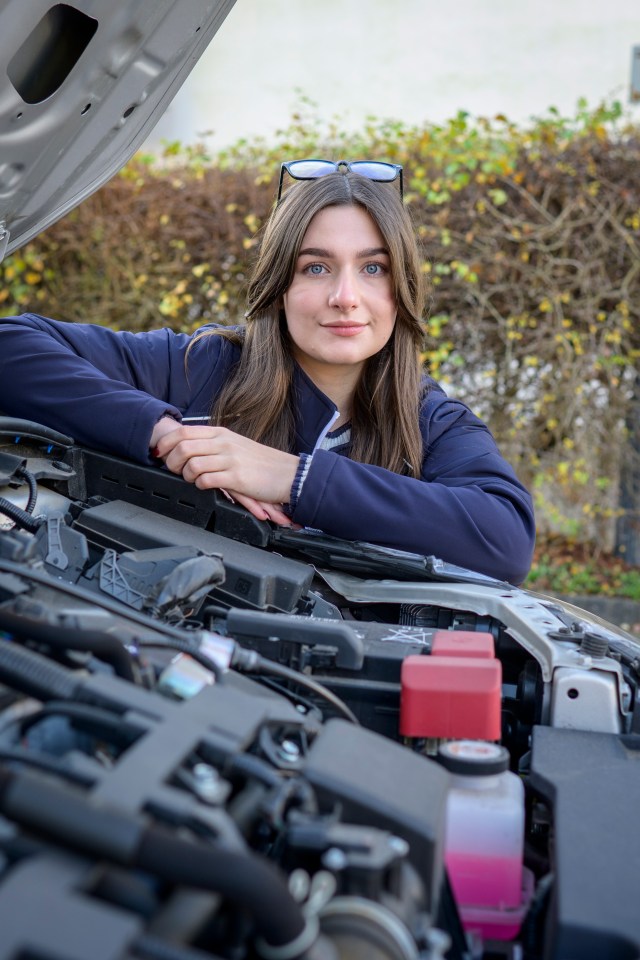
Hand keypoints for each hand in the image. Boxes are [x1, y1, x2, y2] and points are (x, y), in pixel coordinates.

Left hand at [154, 425, 299, 524]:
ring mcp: (230, 460)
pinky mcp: (236, 478)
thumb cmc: (261, 463)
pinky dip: (200, 486)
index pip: (183, 432)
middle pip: (182, 448)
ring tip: (193, 481)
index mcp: (221, 433)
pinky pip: (206, 480)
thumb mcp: (235, 445)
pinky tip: (207, 487)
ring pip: (191, 465)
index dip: (166, 444)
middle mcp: (223, 443)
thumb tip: (187, 449)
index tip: (161, 454)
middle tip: (175, 471)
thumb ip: (213, 445)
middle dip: (171, 462)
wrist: (288, 474)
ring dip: (185, 476)